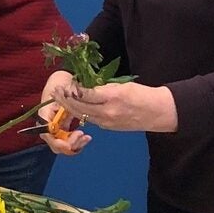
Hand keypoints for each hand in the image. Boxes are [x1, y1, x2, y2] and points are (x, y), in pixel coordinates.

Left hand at [61, 80, 177, 133]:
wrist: (158, 113)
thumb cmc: (142, 95)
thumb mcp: (122, 86)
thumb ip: (103, 87)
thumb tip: (85, 86)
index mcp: (112, 97)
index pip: (85, 94)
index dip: (72, 90)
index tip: (64, 84)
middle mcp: (107, 111)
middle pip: (79, 107)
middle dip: (65, 99)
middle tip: (55, 91)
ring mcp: (106, 122)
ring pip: (81, 115)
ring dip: (69, 107)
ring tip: (60, 98)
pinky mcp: (108, 127)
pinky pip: (90, 119)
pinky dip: (80, 112)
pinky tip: (74, 106)